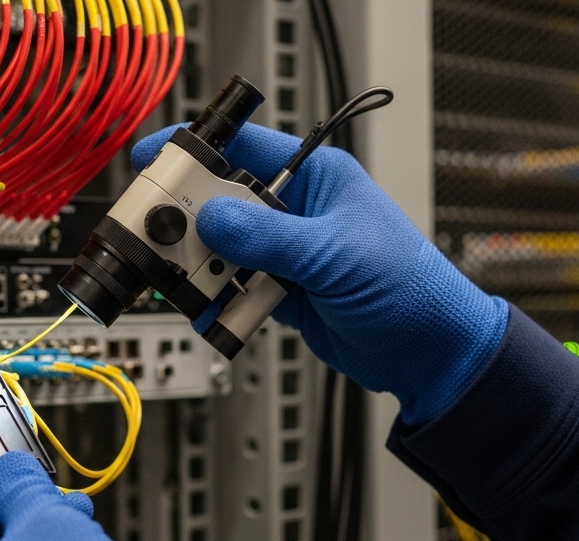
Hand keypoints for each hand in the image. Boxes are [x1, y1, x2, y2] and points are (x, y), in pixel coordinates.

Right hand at [133, 124, 508, 423]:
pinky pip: (233, 289)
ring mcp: (286, 253)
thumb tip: (211, 218)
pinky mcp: (280, 292)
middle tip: (158, 238)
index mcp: (315, 178)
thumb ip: (267, 237)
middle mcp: (295, 211)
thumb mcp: (332, 256)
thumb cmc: (408, 288)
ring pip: (221, 250)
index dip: (193, 149)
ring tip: (193, 285)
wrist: (428, 354)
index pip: (242, 148)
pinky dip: (219, 302)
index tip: (151, 159)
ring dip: (204, 270)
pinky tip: (214, 311)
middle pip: (220, 203)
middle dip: (189, 223)